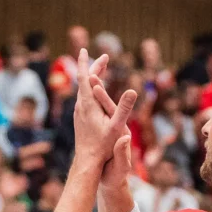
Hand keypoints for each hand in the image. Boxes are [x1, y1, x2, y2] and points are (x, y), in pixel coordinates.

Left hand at [73, 49, 136, 172]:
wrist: (88, 161)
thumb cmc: (103, 146)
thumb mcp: (117, 127)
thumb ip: (124, 108)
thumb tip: (133, 91)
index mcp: (88, 105)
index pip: (84, 78)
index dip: (84, 63)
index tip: (84, 50)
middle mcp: (80, 107)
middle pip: (83, 82)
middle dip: (93, 68)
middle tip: (104, 58)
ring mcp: (78, 113)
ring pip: (83, 90)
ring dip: (91, 78)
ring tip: (99, 71)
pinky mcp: (79, 120)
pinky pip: (83, 99)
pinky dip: (89, 90)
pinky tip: (94, 93)